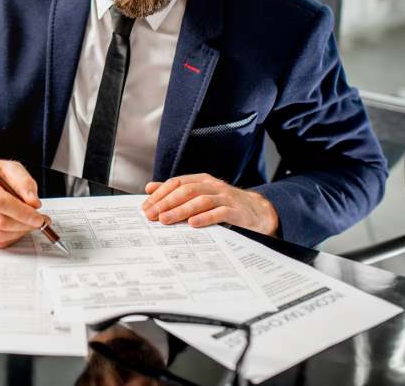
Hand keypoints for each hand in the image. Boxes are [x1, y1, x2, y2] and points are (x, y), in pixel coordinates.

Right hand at [0, 147, 46, 247]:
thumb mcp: (9, 168)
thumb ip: (24, 182)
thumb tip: (34, 203)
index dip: (22, 212)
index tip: (39, 218)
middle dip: (25, 225)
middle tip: (40, 222)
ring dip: (20, 232)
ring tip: (29, 224)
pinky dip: (10, 237)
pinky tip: (16, 227)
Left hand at [141, 173, 278, 235]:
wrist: (259, 212)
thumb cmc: (226, 205)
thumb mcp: (201, 195)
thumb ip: (177, 191)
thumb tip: (150, 188)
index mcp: (202, 180)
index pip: (176, 183)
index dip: (160, 194)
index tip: (146, 207)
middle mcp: (213, 186)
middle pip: (185, 191)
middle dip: (166, 203)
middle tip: (151, 215)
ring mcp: (225, 197)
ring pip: (199, 200)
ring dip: (181, 210)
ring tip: (166, 220)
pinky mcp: (236, 211)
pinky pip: (219, 213)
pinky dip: (205, 217)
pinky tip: (193, 224)